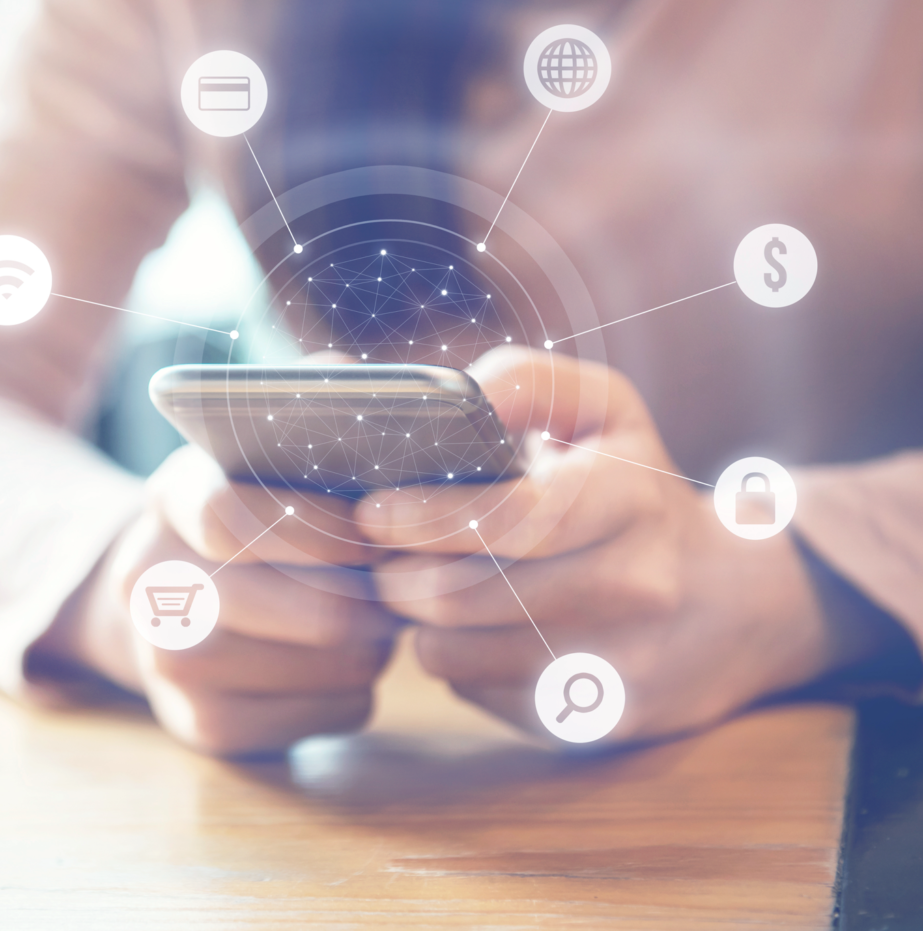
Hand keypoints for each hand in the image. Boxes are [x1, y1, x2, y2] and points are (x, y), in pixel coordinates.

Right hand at [37, 445, 398, 755]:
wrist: (187, 596)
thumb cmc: (267, 512)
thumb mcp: (275, 451)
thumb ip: (318, 412)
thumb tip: (373, 389)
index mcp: (173, 495)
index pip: (226, 514)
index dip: (309, 528)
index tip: (371, 534)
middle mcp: (149, 577)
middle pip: (262, 601)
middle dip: (351, 599)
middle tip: (402, 590)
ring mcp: (163, 659)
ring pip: (296, 667)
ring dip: (362, 650)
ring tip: (381, 623)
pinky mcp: (196, 724)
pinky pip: (301, 724)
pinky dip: (348, 699)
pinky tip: (351, 669)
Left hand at [355, 346, 893, 743]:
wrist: (732, 603)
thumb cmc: (640, 491)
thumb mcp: (605, 410)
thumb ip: (527, 382)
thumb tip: (454, 398)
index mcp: (627, 497)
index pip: (505, 517)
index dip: (424, 518)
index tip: (372, 513)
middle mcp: (630, 587)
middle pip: (461, 597)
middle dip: (398, 574)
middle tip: (385, 554)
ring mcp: (614, 666)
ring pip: (451, 653)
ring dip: (421, 620)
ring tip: (437, 585)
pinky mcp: (591, 721)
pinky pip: (475, 692)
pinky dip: (460, 658)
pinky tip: (488, 628)